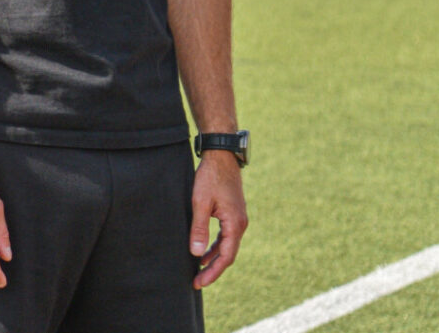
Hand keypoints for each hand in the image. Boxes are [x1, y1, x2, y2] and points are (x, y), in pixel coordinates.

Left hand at [189, 152, 246, 288]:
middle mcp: (240, 224)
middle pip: (228, 255)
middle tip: (197, 282)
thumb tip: (197, 254)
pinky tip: (205, 251)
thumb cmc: (210, 177)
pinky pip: (226, 236)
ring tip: (199, 270)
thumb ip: (199, 228)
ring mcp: (238, 219)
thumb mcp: (200, 203)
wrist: (221, 156)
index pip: (225, 257)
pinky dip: (216, 246)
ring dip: (214, 258)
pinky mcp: (233, 213)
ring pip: (227, 246)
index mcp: (235, 224)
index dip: (212, 272)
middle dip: (213, 269)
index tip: (199, 282)